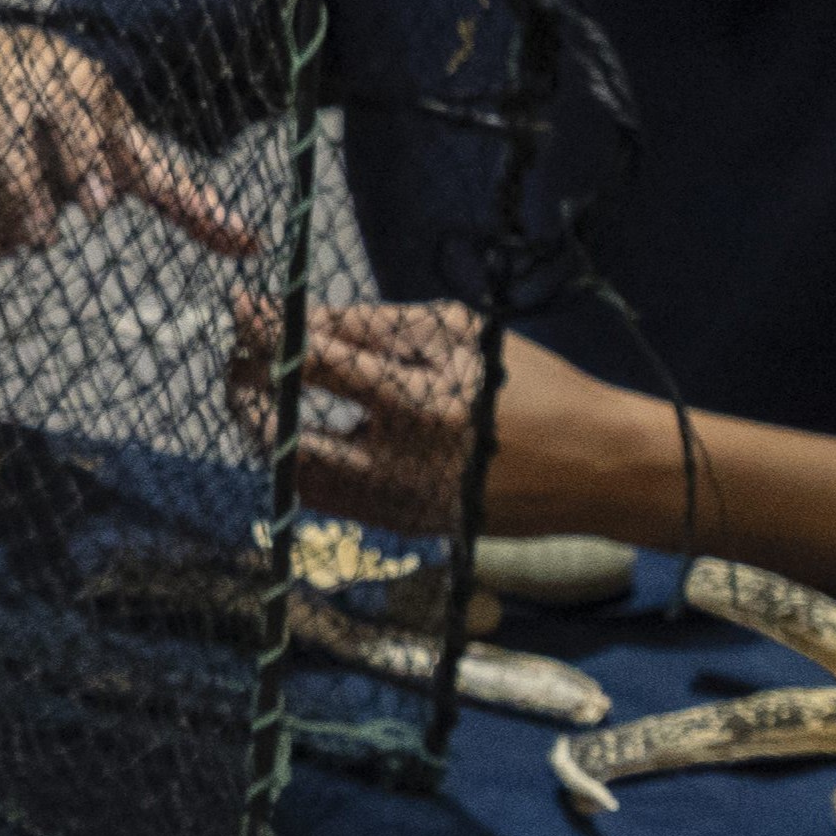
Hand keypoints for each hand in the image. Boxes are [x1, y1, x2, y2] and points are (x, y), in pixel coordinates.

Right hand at [0, 29, 258, 265]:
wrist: (5, 64)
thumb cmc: (76, 119)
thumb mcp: (128, 148)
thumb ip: (180, 195)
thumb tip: (251, 243)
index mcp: (57, 76)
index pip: (68, 105)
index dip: (83, 153)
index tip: (100, 207)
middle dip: (19, 187)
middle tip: (41, 240)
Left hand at [226, 295, 639, 535]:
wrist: (596, 467)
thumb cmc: (530, 385)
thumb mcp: (460, 334)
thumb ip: (375, 326)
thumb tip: (301, 316)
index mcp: (418, 402)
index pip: (311, 361)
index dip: (263, 330)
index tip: (239, 307)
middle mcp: (398, 462)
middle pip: (280, 430)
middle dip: (245, 389)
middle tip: (242, 358)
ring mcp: (395, 504)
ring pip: (291, 472)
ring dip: (264, 429)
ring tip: (263, 391)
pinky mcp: (400, 528)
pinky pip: (325, 497)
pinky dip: (300, 461)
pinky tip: (300, 428)